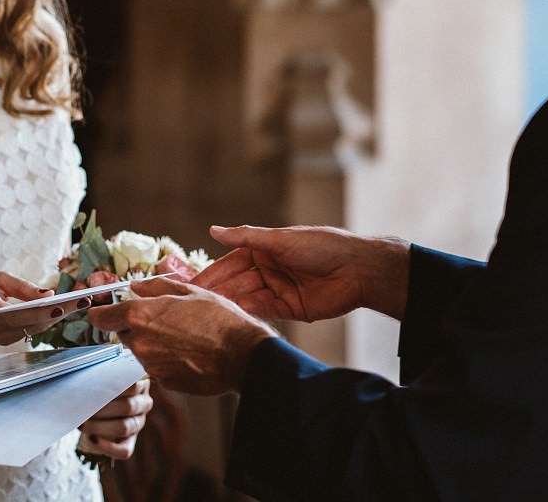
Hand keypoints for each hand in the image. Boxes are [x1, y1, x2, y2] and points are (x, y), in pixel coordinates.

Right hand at [0, 271, 81, 344]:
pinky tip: (61, 311)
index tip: (59, 305)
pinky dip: (43, 322)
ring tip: (78, 303)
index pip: (12, 312)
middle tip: (82, 300)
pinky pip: (25, 332)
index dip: (36, 312)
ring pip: (29, 329)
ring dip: (54, 318)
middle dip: (56, 312)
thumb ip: (21, 287)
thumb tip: (48, 294)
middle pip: (26, 323)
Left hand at [77, 379, 152, 459]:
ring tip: (83, 424)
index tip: (91, 388)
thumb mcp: (105, 378)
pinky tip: (92, 439)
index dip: (111, 388)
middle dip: (102, 409)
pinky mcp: (131, 441)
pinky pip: (125, 450)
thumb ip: (102, 377)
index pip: (132, 385)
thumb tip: (86, 380)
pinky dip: (107, 446)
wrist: (98, 408)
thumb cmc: (101, 388)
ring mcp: (138, 423)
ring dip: (100, 426)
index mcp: (141, 384)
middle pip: (127, 407)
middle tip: (82, 407)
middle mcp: (143, 404)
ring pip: (124, 427)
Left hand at [88, 277, 275, 394]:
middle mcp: (140, 342)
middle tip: (163, 319)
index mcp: (141, 315)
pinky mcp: (165, 382)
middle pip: (123, 333)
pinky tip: (189, 353)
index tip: (103, 310)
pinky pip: (158, 367)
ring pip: (142, 350)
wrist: (243, 355)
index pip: (101, 317)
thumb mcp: (189, 291)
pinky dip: (167, 360)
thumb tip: (137, 285)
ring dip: (154, 343)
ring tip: (183, 335)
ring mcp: (151, 365)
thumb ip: (156, 286)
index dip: (101, 312)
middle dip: (136, 326)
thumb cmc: (219, 319)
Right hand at [194, 225, 410, 320]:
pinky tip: (232, 317)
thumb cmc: (321, 245)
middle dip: (216, 292)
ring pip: (247, 298)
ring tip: (208, 314)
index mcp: (264, 250)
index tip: (189, 285)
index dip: (211, 273)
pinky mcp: (290, 308)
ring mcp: (278, 289)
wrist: (357, 270)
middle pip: (236, 283)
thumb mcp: (280, 239)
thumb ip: (246, 236)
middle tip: (192, 305)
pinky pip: (264, 311)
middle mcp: (268, 269)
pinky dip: (249, 313)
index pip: (230, 263)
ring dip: (230, 304)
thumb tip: (213, 230)